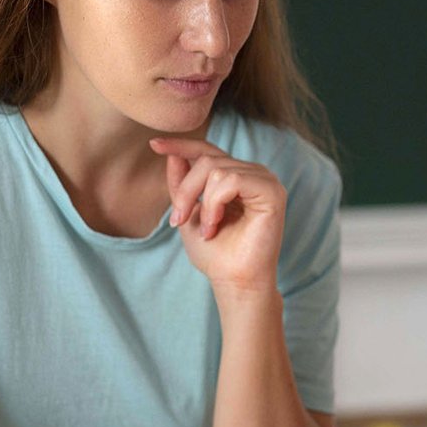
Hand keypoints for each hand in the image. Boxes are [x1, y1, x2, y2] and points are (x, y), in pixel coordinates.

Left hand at [150, 137, 285, 297]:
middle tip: (178, 220)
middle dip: (186, 190)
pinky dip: (215, 202)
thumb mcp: (190, 214)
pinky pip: (232, 179)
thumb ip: (182, 184)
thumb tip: (172, 154)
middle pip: (207, 159)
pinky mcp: (272, 191)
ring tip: (207, 229)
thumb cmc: (216, 254)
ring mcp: (265, 180)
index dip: (182, 145)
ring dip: (202, 202)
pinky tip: (216, 224)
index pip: (208, 151)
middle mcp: (253, 174)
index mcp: (237, 176)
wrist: (234, 281)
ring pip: (217, 169)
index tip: (154, 144)